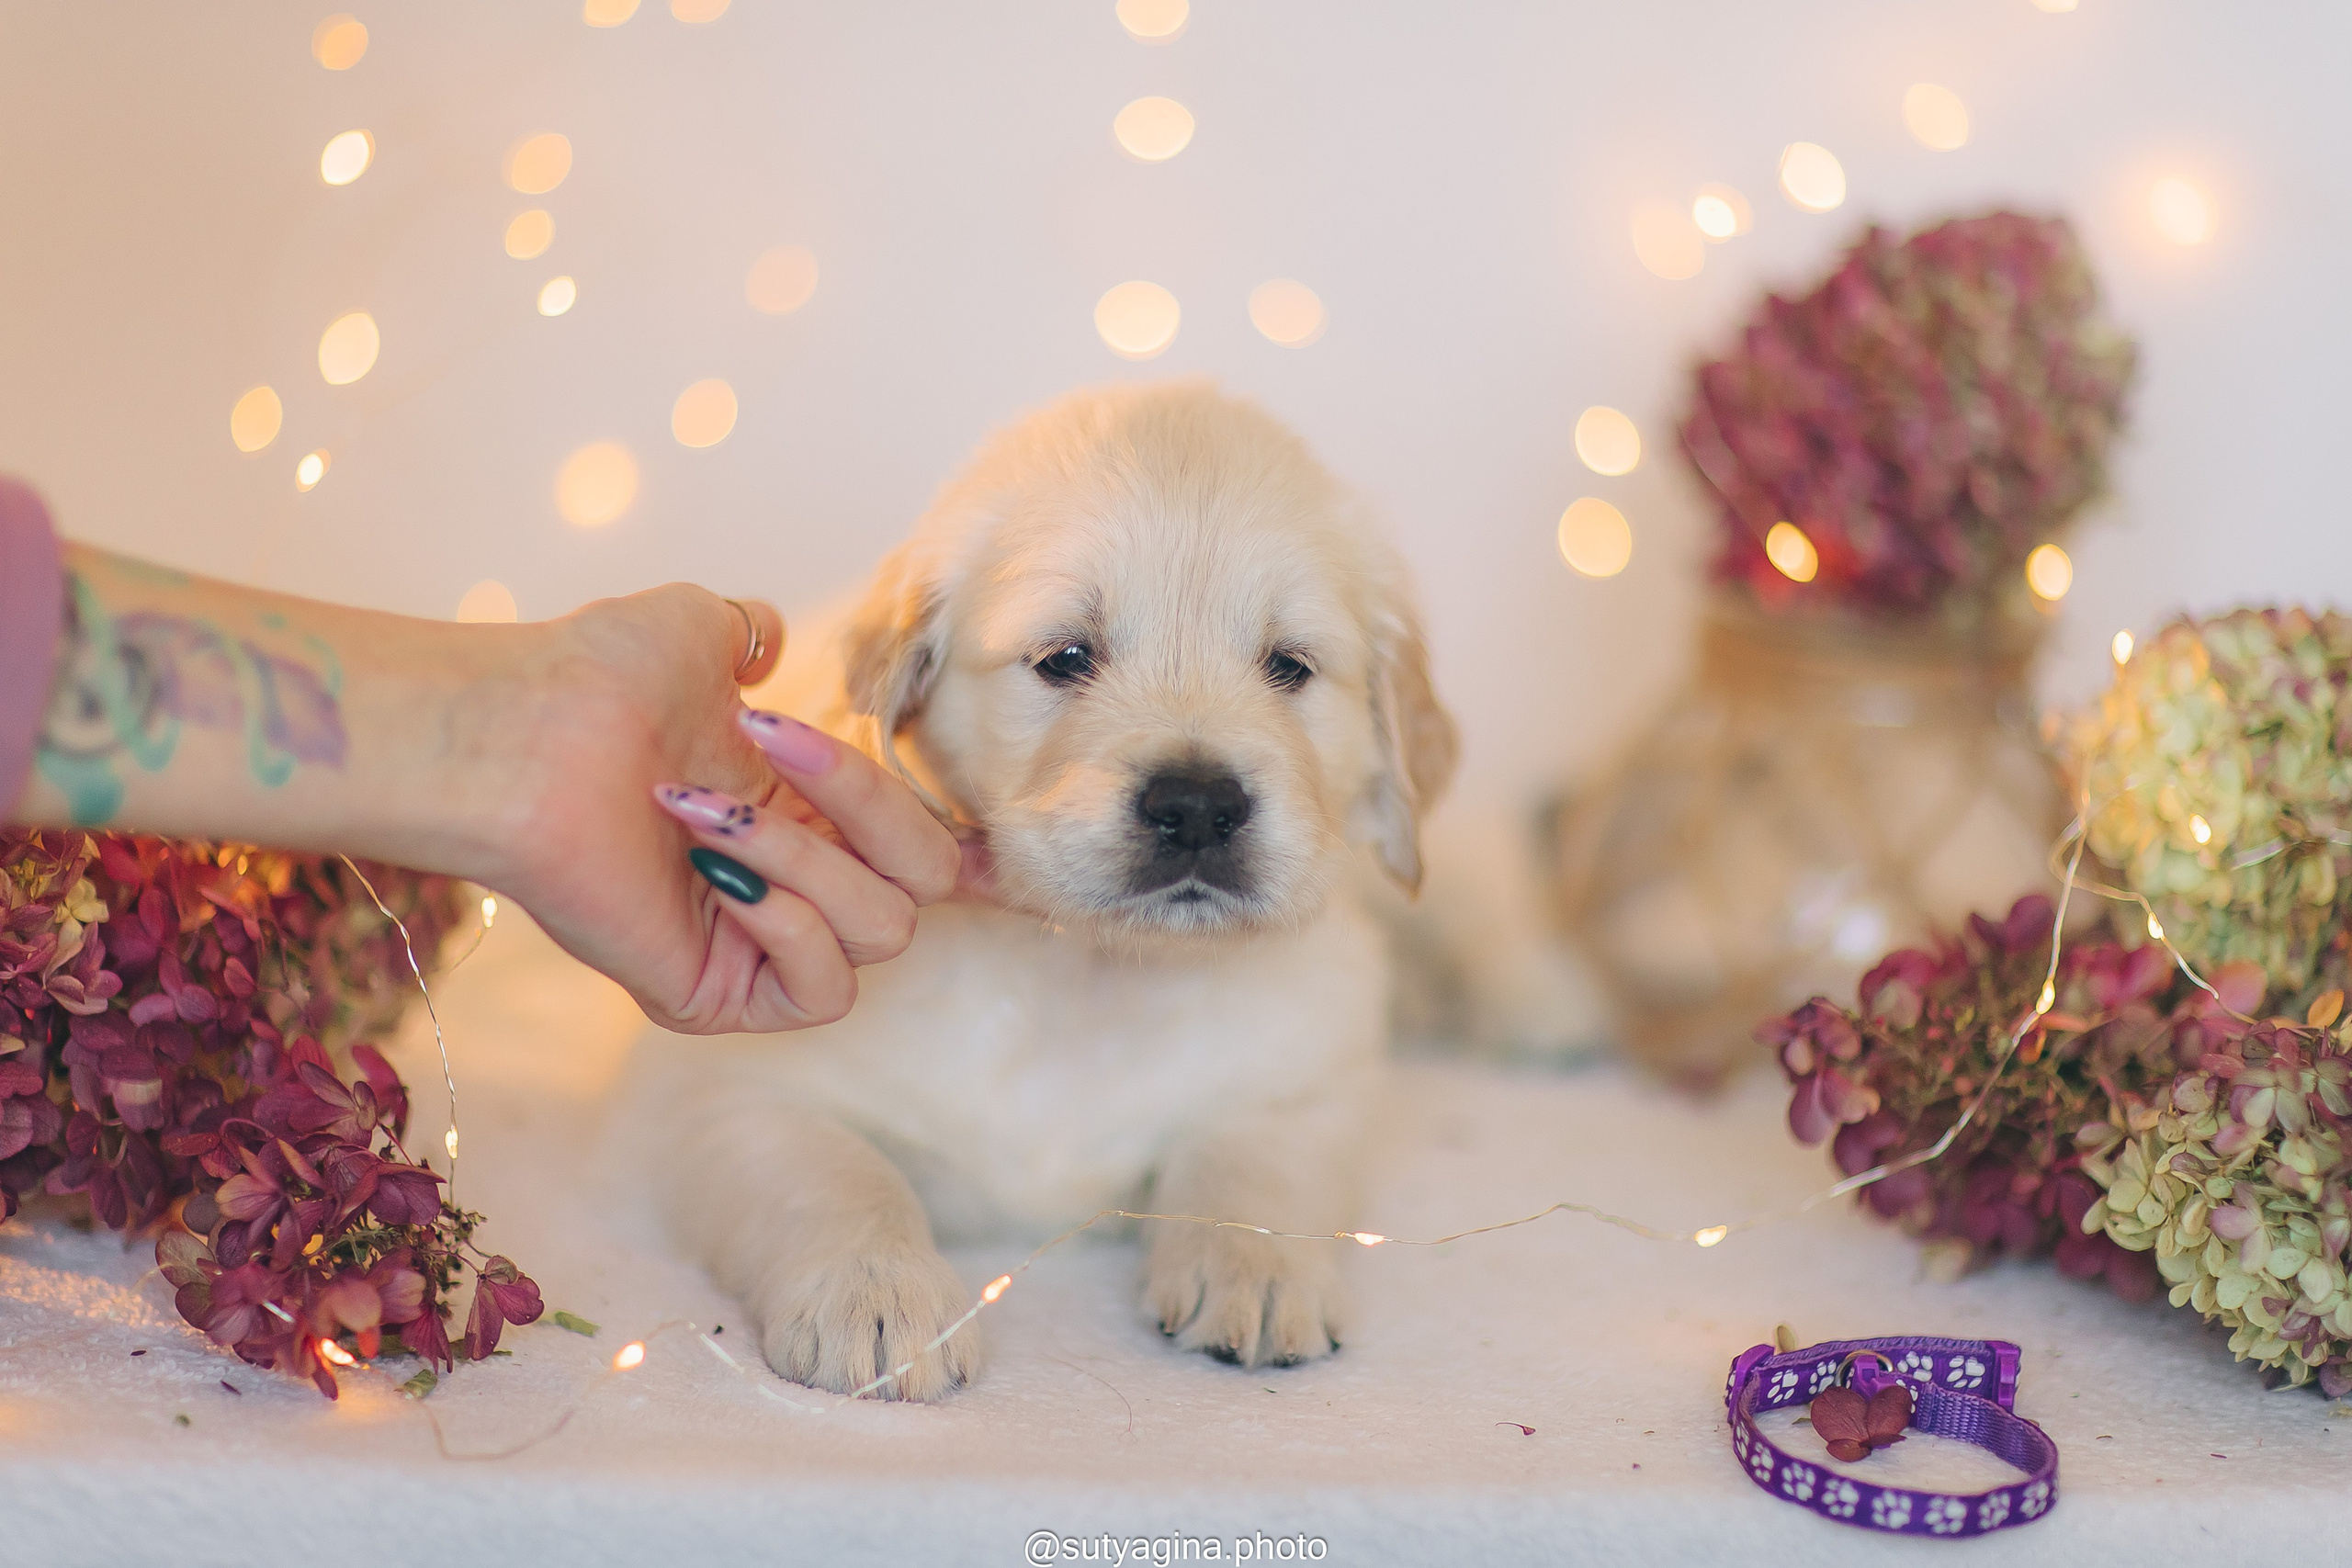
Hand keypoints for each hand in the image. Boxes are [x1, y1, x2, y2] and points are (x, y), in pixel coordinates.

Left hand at [461, 585, 960, 1032]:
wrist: (522, 727)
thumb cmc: (598, 674)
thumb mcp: (702, 631)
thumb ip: (752, 635)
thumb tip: (768, 644)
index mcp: (803, 812)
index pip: (927, 856)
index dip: (971, 848)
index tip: (987, 828)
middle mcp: (791, 881)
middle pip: (928, 883)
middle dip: (870, 804)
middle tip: (771, 746)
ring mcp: (756, 943)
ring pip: (883, 931)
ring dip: (808, 856)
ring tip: (708, 811)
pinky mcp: (719, 995)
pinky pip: (824, 985)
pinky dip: (788, 920)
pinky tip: (718, 873)